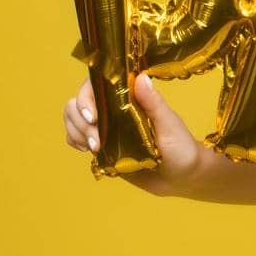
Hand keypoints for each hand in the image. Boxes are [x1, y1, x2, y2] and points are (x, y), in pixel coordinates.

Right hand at [62, 73, 209, 195]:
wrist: (182, 177)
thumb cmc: (182, 148)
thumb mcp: (170, 125)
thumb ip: (154, 103)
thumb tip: (141, 77)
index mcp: (131, 98)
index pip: (98, 84)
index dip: (86, 96)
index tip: (92, 116)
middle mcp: (115, 110)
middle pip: (77, 102)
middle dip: (79, 121)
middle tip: (96, 142)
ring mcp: (106, 128)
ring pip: (73, 119)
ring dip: (76, 131)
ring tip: (96, 148)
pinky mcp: (102, 147)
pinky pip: (76, 138)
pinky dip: (75, 141)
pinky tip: (88, 150)